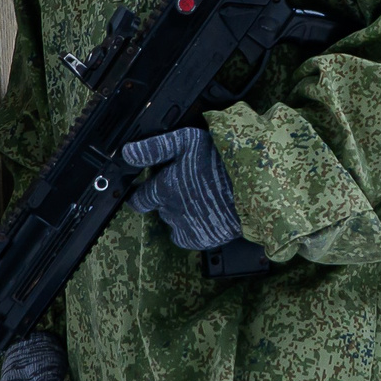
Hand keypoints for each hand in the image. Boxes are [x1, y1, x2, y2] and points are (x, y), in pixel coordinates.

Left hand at [121, 127, 243, 251]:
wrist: (254, 183)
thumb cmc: (220, 158)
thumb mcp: (186, 142)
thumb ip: (153, 148)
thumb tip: (127, 153)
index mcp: (163, 189)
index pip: (138, 200)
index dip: (142, 194)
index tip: (148, 189)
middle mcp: (172, 212)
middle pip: (161, 209)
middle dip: (168, 199)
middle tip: (187, 185)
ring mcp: (188, 228)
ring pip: (175, 222)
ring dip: (182, 213)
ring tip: (201, 197)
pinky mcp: (203, 239)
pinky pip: (189, 237)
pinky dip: (194, 227)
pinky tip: (206, 212)